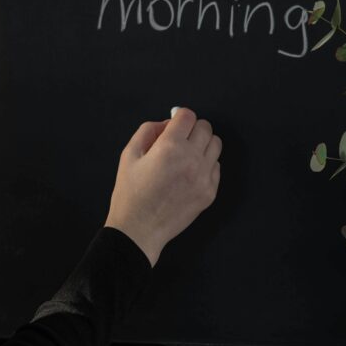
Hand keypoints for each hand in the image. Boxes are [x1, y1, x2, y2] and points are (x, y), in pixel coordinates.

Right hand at [104, 108, 220, 266]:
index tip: (174, 124)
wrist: (139, 230)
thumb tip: (168, 123)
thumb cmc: (130, 193)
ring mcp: (203, 177)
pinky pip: (217, 166)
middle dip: (191, 129)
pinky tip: (189, 173)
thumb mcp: (129, 154)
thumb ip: (148, 130)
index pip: (188, 116)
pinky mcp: (210, 192)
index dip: (179, 117)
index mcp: (169, 147)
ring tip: (186, 156)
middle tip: (179, 140)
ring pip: (215, 145)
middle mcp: (191, 159)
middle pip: (205, 127)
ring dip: (202, 144)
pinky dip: (206, 164)